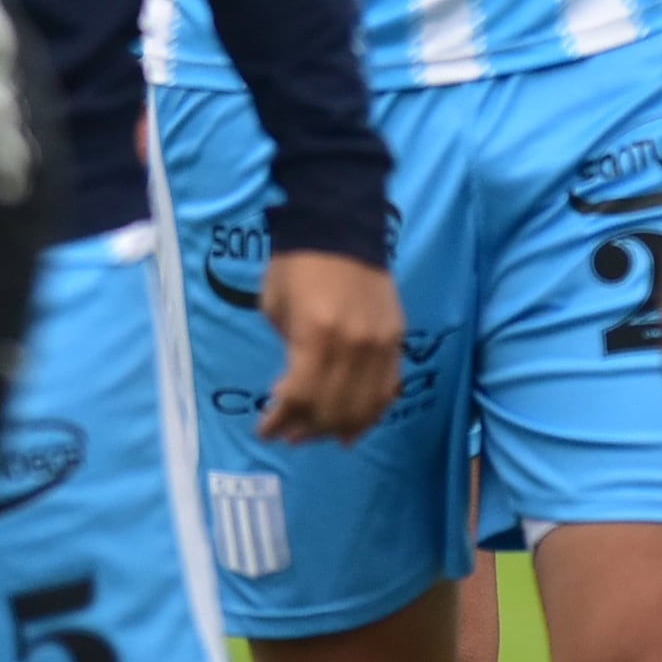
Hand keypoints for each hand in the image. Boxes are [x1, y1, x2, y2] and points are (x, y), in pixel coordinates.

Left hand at [258, 249, 404, 444]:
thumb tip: (293, 389)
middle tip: (289, 436)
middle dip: (306, 429)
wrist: (339, 226)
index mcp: (316, 334)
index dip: (280, 420)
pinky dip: (371, 413)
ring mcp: (380, 343)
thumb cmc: (294, 265)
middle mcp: (353, 345)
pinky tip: (353, 428)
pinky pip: (387, 389)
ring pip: (363, 406)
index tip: (265, 430)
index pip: (300, 396)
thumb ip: (289, 353)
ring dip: (338, 427)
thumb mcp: (275, 309)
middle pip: (331, 408)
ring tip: (318, 434)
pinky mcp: (396, 339)